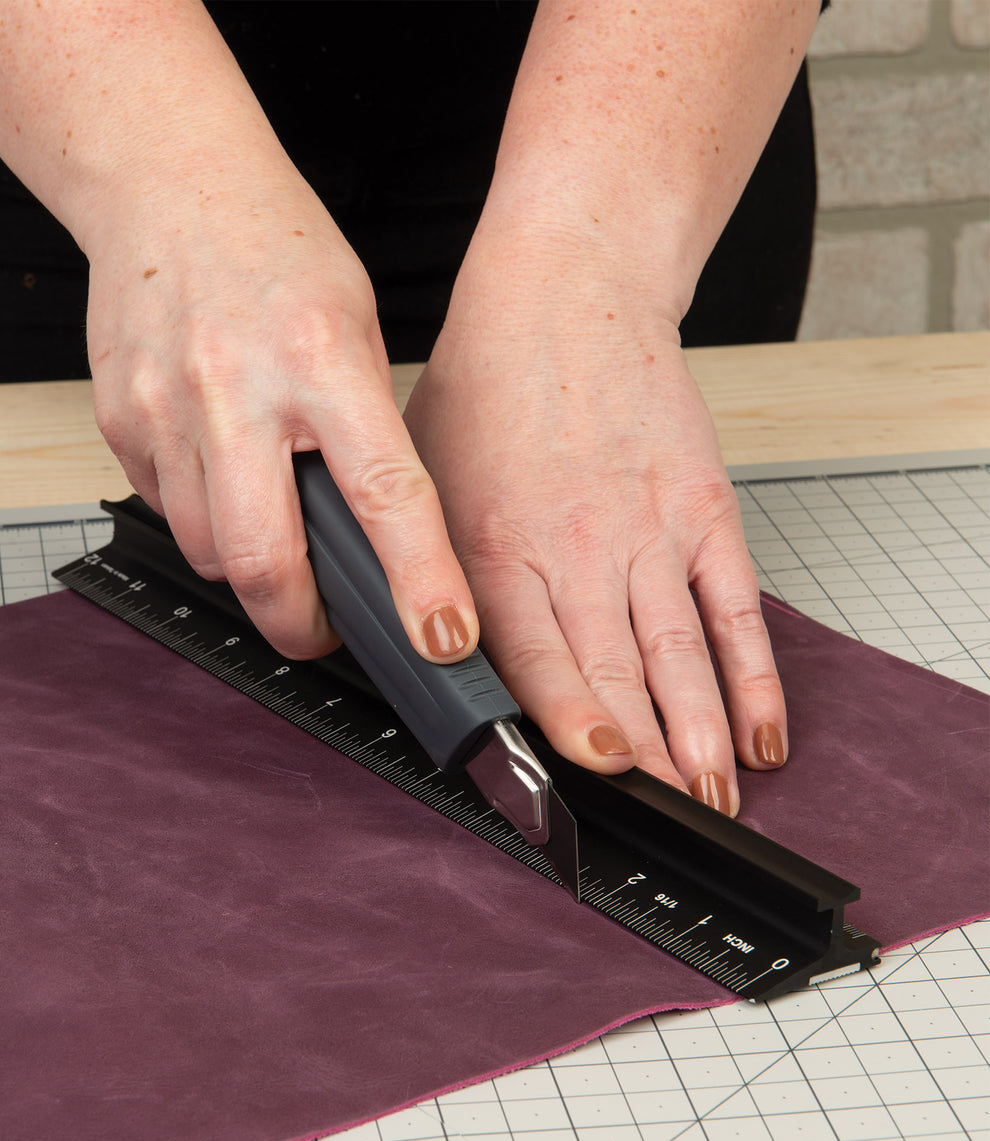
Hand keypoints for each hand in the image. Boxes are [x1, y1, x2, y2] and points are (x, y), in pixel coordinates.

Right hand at [83, 153, 476, 664]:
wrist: (166, 184)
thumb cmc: (274, 248)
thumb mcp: (353, 324)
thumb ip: (362, 426)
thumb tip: (375, 531)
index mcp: (321, 358)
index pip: (385, 494)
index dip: (419, 581)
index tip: (441, 639)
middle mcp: (236, 389)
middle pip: (264, 563)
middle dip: (300, 626)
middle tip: (322, 630)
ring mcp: (165, 409)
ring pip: (207, 553)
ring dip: (246, 565)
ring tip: (266, 519)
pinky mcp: (117, 422)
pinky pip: (164, 511)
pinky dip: (198, 515)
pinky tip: (214, 466)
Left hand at [403, 259, 786, 814]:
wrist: (567, 292)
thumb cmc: (489, 382)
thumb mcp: (419, 476)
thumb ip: (419, 567)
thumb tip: (410, 648)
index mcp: (500, 544)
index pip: (537, 654)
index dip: (571, 720)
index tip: (599, 772)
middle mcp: (579, 545)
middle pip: (617, 671)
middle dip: (647, 757)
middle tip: (668, 817)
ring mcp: (649, 528)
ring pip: (680, 652)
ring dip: (702, 732)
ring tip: (716, 795)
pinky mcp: (701, 507)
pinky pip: (733, 606)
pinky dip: (751, 673)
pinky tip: (760, 726)